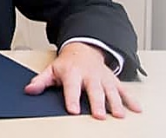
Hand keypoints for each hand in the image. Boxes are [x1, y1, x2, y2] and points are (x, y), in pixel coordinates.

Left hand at [24, 42, 141, 119]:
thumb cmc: (68, 64)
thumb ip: (41, 81)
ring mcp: (103, 78)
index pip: (72, 87)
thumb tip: (29, 90)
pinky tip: (136, 109)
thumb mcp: (51, 70)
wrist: (84, 49)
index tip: (73, 110)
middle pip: (94, 90)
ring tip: (118, 115)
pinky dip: (131, 100)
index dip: (72, 98)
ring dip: (115, 103)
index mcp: (73, 73)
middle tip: (99, 116)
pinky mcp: (113, 81)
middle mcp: (90, 75)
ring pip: (111, 91)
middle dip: (97, 103)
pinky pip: (124, 90)